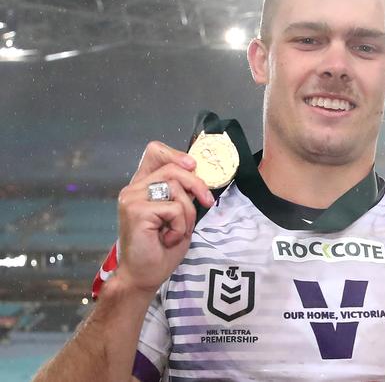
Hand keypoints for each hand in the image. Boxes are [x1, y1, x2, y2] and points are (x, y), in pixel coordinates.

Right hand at [115, 141, 214, 293]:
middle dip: (197, 185)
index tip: (193, 166)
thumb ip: (182, 192)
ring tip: (177, 231)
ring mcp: (132, 198)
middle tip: (207, 202)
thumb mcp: (178, 214)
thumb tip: (198, 174)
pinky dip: (180, 226)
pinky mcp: (136, 211)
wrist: (144, 276)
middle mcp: (133, 188)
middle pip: (173, 168)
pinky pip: (174, 208)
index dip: (176, 154)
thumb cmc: (161, 248)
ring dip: (187, 213)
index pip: (155, 152)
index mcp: (142, 186)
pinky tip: (168, 239)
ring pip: (176, 188)